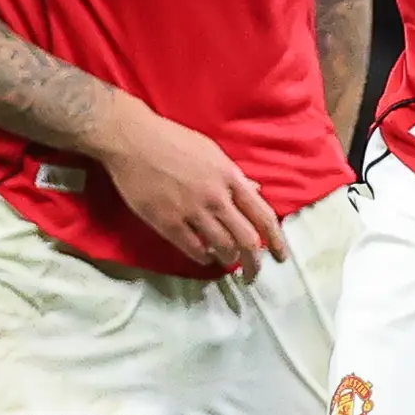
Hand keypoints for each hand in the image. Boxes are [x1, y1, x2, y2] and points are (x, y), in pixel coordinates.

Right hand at [87, 98, 285, 279]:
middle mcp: (216, 198)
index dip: (276, 240)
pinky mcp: (168, 222)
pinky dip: (203, 257)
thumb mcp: (212, 152)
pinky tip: (204, 256)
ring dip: (228, 260)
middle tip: (252, 274)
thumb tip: (256, 190)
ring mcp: (192, 211)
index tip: (281, 257)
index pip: (263, 216)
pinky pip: (193, 249)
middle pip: (246, 240)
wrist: (133, 140)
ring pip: (222, 248)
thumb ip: (234, 175)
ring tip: (227, 262)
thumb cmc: (173, 141)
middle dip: (254, 263)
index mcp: (230, 178)